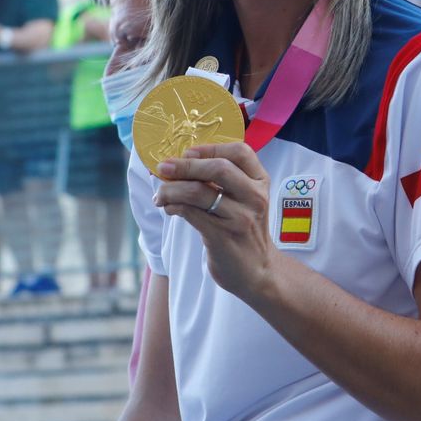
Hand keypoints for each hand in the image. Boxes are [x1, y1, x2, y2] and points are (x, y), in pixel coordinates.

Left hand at [154, 142, 277, 299]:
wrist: (258, 272)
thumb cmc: (244, 231)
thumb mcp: (246, 200)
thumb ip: (226, 180)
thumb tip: (182, 162)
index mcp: (260, 182)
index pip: (240, 152)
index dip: (210, 147)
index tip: (188, 152)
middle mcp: (254, 197)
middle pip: (217, 168)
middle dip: (184, 165)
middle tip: (163, 168)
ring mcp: (240, 218)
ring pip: (197, 191)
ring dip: (171, 189)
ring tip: (160, 194)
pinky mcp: (223, 236)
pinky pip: (190, 213)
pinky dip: (173, 206)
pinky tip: (169, 208)